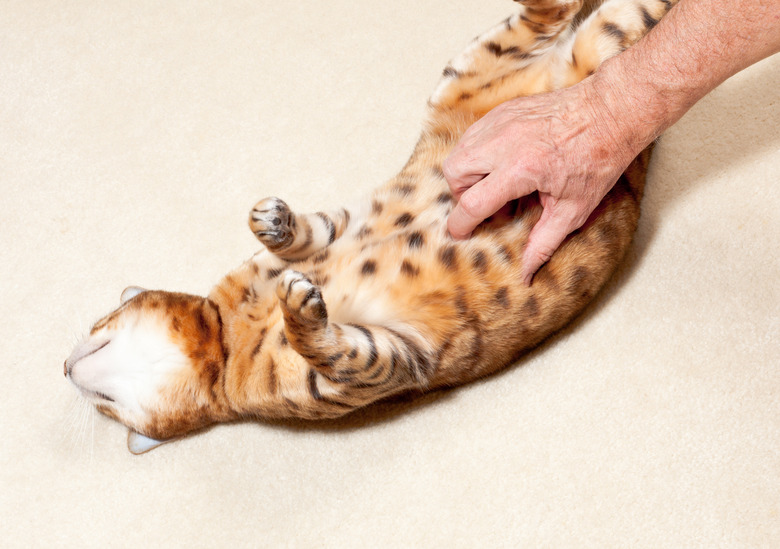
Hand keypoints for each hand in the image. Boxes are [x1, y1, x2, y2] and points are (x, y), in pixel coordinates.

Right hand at [443, 80, 636, 284]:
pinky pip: (474, 134)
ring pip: (459, 150)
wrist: (612, 111)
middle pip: (454, 172)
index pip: (472, 203)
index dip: (460, 224)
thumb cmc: (598, 160)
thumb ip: (543, 244)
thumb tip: (525, 274)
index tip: (462, 234)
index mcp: (521, 170)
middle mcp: (504, 143)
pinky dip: (478, 152)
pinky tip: (503, 161)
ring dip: (467, 172)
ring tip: (496, 182)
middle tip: (487, 203)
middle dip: (461, 194)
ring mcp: (502, 122)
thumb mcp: (574, 210)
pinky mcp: (505, 110)